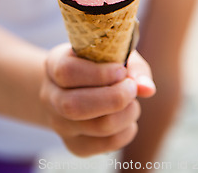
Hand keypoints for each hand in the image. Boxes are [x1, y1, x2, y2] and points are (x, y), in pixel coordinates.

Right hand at [40, 43, 155, 156]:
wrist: (73, 86)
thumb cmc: (98, 63)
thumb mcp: (111, 53)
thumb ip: (132, 67)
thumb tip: (147, 88)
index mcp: (54, 64)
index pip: (67, 72)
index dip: (98, 74)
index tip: (121, 70)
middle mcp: (50, 95)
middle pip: (75, 106)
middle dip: (113, 98)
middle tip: (132, 89)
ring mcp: (59, 123)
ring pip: (95, 127)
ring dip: (125, 115)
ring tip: (133, 102)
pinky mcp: (73, 145)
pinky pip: (104, 146)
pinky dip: (126, 132)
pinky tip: (128, 119)